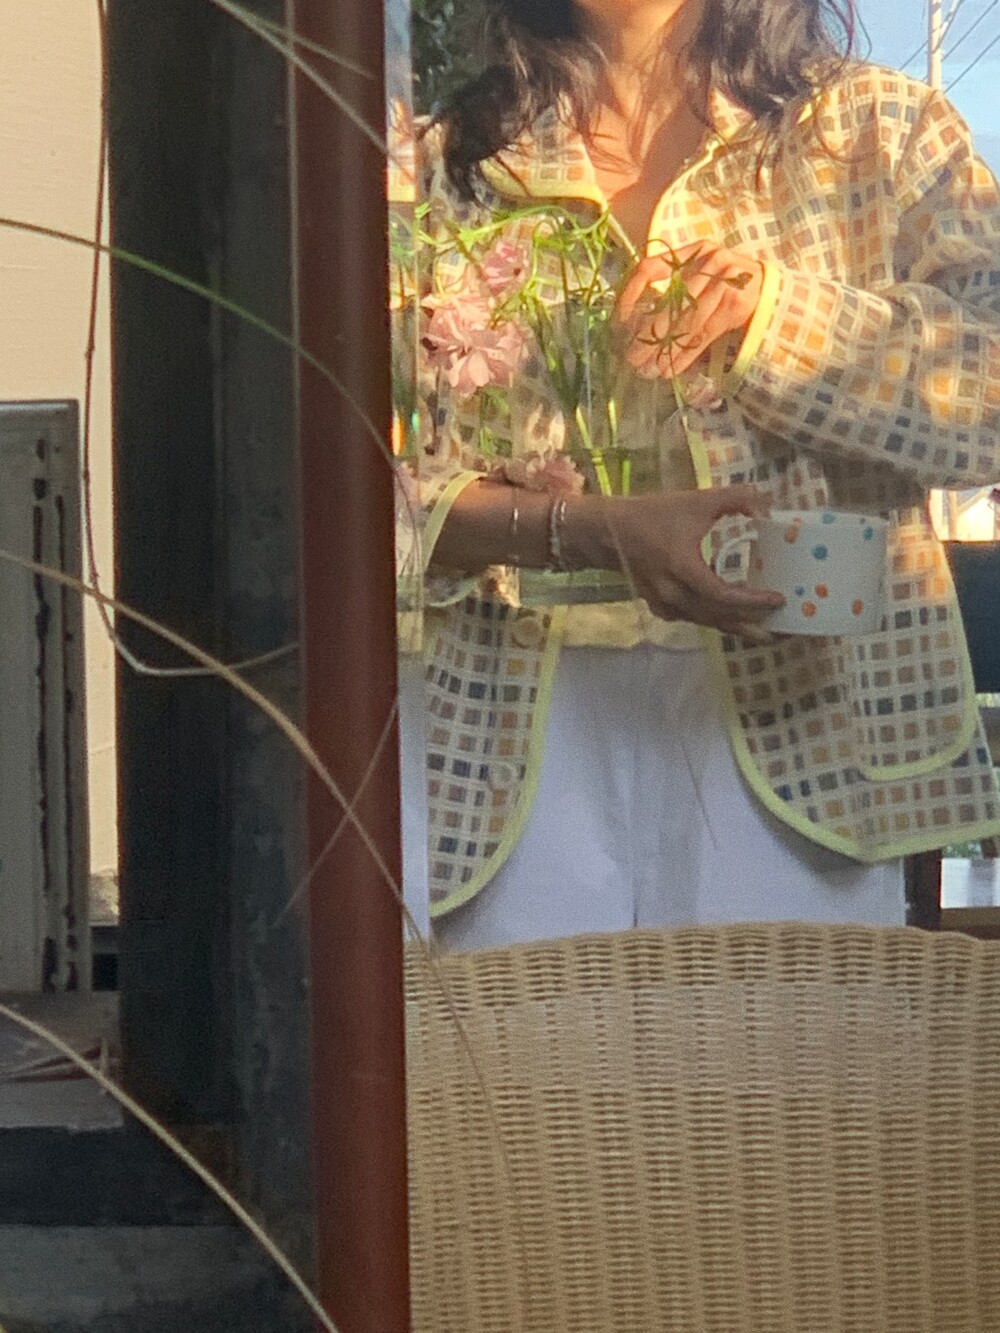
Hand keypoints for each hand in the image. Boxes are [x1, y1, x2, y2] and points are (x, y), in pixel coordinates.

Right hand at [573, 485, 784, 639]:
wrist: (605, 533)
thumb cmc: (649, 515)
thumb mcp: (694, 500)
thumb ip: (735, 499)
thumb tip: (768, 505)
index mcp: (682, 569)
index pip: (722, 595)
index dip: (751, 601)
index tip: (778, 599)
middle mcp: (673, 595)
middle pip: (720, 619)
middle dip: (753, 627)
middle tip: (784, 632)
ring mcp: (666, 605)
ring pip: (708, 623)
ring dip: (738, 628)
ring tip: (766, 631)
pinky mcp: (661, 607)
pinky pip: (695, 619)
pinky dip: (717, 620)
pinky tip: (734, 618)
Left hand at [616, 243, 763, 380]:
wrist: (772, 289)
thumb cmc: (728, 285)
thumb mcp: (701, 276)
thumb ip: (673, 289)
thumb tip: (632, 326)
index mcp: (691, 251)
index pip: (648, 268)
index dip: (629, 296)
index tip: (618, 323)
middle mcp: (707, 260)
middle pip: (666, 303)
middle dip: (645, 336)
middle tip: (630, 359)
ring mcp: (724, 280)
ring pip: (684, 322)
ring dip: (663, 351)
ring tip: (647, 370)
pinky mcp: (734, 304)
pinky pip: (702, 335)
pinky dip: (684, 355)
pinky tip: (670, 370)